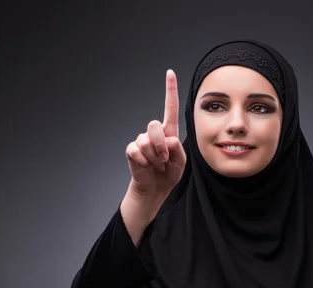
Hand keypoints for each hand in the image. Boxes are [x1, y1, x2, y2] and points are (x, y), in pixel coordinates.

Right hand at [125, 69, 186, 199]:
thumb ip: (177, 149)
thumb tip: (167, 140)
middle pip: (154, 125)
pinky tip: (146, 167)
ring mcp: (141, 141)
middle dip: (160, 145)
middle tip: (163, 160)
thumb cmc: (168, 174)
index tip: (170, 73)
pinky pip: (137, 151)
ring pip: (146, 141)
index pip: (170, 108)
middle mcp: (154, 133)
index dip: (170, 90)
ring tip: (156, 166)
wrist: (155, 190)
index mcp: (168, 132)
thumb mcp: (180, 162)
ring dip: (154, 157)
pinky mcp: (132, 151)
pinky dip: (144, 162)